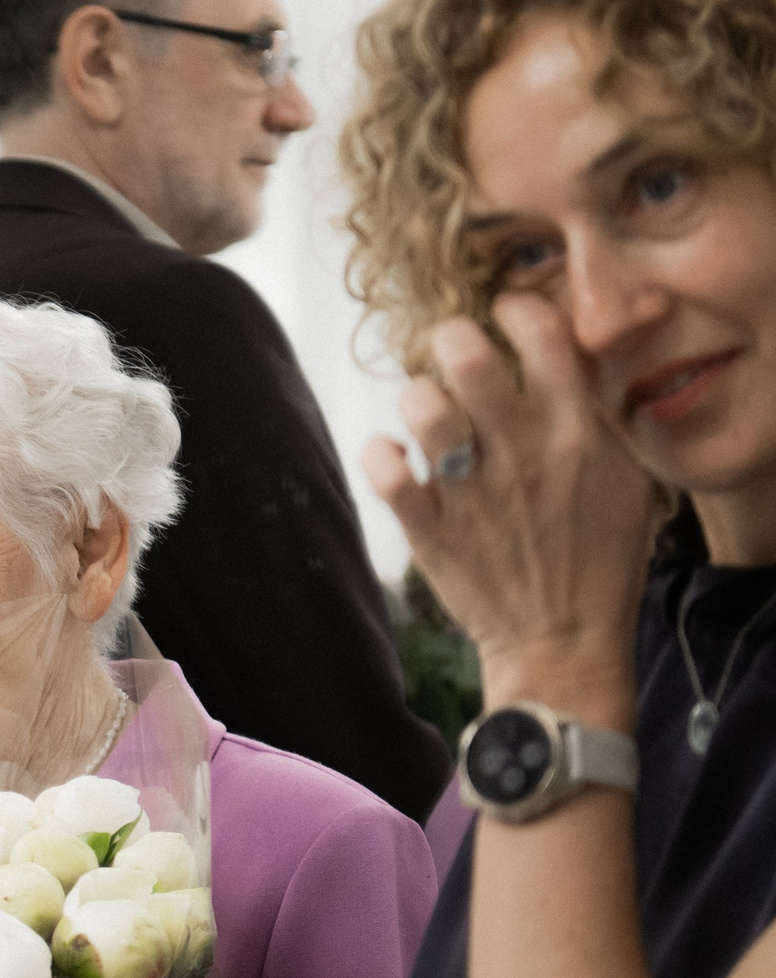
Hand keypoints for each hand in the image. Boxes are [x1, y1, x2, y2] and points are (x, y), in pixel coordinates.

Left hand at [360, 296, 654, 717]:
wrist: (563, 641)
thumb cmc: (597, 555)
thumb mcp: (623, 475)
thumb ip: (593, 412)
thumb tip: (564, 350)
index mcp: (577, 432)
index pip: (542, 333)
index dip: (514, 310)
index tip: (504, 318)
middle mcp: (523, 453)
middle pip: (468, 358)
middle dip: (450, 338)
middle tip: (450, 352)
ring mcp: (472, 492)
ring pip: (421, 407)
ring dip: (415, 397)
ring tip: (426, 412)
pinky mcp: (430, 529)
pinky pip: (385, 470)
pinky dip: (380, 453)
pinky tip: (395, 457)